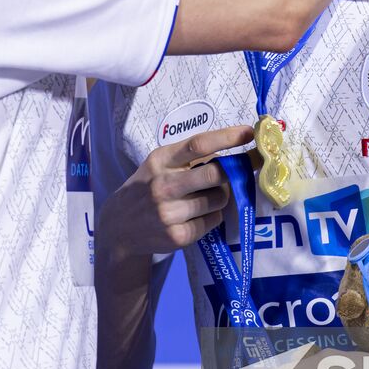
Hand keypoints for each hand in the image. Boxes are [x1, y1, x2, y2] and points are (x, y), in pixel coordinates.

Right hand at [100, 126, 255, 256]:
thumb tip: (233, 152)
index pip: (198, 144)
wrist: (120, 227)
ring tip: (207, 197)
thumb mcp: (159, 165)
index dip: (227, 137)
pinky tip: (197, 215)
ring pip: (218, 199)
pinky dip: (212, 216)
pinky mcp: (177, 236)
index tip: (249, 133)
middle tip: (235, 173)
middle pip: (214, 174)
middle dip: (231, 173)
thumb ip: (189, 158)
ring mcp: (169, 212)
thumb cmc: (147, 188)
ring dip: (222, 196)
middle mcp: (163, 185)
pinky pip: (212, 221)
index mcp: (160, 160)